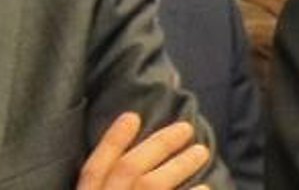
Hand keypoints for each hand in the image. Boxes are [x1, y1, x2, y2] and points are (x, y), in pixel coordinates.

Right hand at [77, 111, 210, 189]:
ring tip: (202, 152)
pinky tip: (205, 187)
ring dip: (180, 165)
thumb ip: (101, 185)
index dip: (112, 141)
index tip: (132, 117)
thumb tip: (124, 165)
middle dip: (158, 145)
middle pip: (129, 171)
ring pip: (153, 186)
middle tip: (186, 129)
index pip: (93, 170)